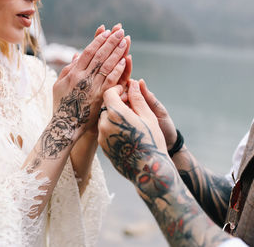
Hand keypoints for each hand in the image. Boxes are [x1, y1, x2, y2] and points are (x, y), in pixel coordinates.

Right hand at [52, 25, 128, 140]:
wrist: (65, 126)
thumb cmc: (61, 105)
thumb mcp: (59, 85)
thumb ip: (68, 69)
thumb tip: (77, 55)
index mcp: (73, 73)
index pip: (88, 52)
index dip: (98, 40)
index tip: (107, 31)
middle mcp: (82, 78)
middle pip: (99, 55)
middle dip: (110, 42)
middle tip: (120, 30)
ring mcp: (92, 87)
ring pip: (106, 66)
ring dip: (117, 52)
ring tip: (125, 41)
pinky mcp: (100, 97)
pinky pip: (111, 81)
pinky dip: (118, 70)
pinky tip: (125, 61)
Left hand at [98, 81, 177, 199]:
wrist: (148, 170)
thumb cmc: (151, 141)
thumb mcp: (148, 117)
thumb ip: (137, 98)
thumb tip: (132, 83)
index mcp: (115, 113)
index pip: (109, 93)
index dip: (118, 90)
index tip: (126, 93)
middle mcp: (104, 124)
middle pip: (105, 106)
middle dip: (116, 103)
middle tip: (130, 107)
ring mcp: (102, 137)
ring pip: (104, 119)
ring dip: (114, 117)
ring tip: (130, 123)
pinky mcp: (103, 147)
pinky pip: (105, 131)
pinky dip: (113, 128)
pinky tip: (126, 134)